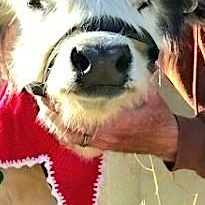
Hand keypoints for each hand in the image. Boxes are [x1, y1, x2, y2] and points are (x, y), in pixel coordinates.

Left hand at [38, 91, 179, 162]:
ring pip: (67, 136)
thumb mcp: (146, 91)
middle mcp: (102, 137)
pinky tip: (56, 121)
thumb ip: (132, 78)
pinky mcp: (100, 146)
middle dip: (50, 111)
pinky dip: (62, 132)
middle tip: (39, 95)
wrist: (165, 139)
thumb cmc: (156, 114)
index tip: (47, 90)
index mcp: (112, 123)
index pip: (77, 115)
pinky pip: (75, 142)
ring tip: (43, 106)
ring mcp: (100, 144)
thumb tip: (123, 57)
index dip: (58, 104)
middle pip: (65, 128)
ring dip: (54, 122)